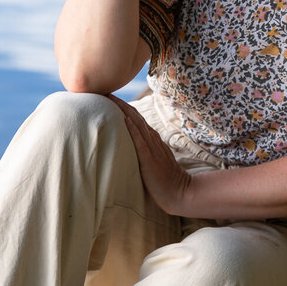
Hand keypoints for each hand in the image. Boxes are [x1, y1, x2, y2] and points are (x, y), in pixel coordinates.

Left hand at [109, 95, 193, 215]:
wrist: (180, 193)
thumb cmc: (166, 180)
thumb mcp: (155, 160)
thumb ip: (145, 151)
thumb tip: (130, 145)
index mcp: (153, 140)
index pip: (137, 119)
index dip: (124, 108)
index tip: (111, 98)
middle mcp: (153, 141)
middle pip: (136, 117)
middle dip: (121, 104)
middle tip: (106, 92)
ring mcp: (153, 150)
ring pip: (138, 125)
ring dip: (125, 111)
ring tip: (112, 100)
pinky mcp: (150, 161)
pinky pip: (141, 142)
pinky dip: (133, 130)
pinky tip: (126, 120)